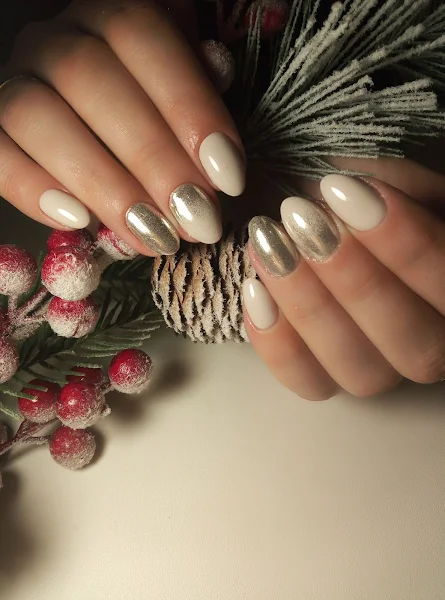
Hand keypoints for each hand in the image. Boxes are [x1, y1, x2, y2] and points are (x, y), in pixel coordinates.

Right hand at [0, 0, 244, 254]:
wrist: (95, 118)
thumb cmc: (154, 108)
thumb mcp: (185, 92)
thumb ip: (200, 103)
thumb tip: (218, 153)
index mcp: (109, 15)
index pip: (143, 36)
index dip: (189, 106)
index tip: (228, 177)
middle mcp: (54, 39)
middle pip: (88, 77)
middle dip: (152, 157)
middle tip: (195, 220)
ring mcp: (15, 81)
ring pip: (36, 116)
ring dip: (101, 183)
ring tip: (151, 236)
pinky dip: (32, 190)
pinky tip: (81, 223)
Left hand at [243, 157, 444, 398]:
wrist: (305, 210)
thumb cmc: (346, 190)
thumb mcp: (380, 172)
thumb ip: (390, 182)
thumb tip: (356, 193)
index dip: (406, 244)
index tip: (346, 192)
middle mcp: (430, 341)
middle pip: (416, 345)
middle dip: (355, 281)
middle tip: (301, 218)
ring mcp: (379, 367)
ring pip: (363, 373)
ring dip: (310, 308)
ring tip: (267, 245)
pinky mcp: (328, 378)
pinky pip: (309, 383)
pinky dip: (277, 342)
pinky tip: (254, 288)